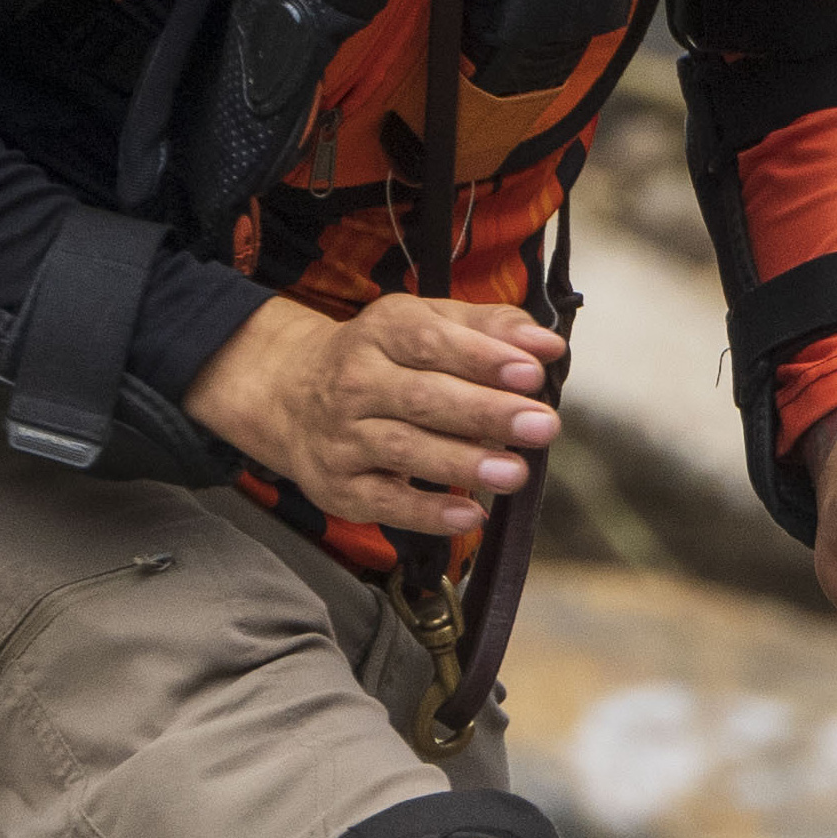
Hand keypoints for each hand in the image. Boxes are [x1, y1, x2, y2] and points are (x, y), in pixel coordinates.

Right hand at [189, 291, 562, 538]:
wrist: (289, 395)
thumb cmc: (383, 358)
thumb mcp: (428, 323)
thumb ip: (491, 328)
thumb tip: (547, 345)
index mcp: (381, 332)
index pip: (430, 341)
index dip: (480, 357)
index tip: (531, 372)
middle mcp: (356, 382)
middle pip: (422, 397)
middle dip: (486, 412)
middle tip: (541, 425)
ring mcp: (344, 437)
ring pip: (404, 449)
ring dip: (462, 463)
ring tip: (515, 472)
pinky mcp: (340, 485)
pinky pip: (385, 501)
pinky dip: (427, 512)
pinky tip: (470, 515)